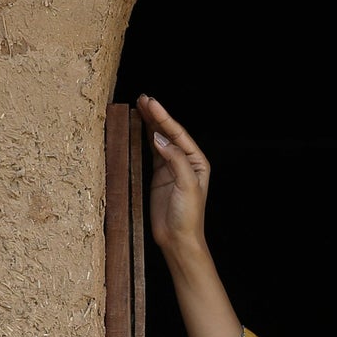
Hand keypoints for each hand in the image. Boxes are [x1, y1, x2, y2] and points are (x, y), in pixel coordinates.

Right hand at [136, 95, 210, 255]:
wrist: (178, 239)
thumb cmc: (188, 216)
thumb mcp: (186, 185)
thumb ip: (175, 159)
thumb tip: (159, 138)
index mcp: (197, 162)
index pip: (179, 134)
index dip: (164, 118)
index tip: (151, 103)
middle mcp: (185, 162)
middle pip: (169, 133)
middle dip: (156, 115)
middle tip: (143, 98)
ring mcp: (171, 167)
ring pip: (159, 139)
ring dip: (150, 123)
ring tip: (140, 105)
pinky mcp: (159, 175)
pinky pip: (151, 151)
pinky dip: (144, 138)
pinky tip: (139, 125)